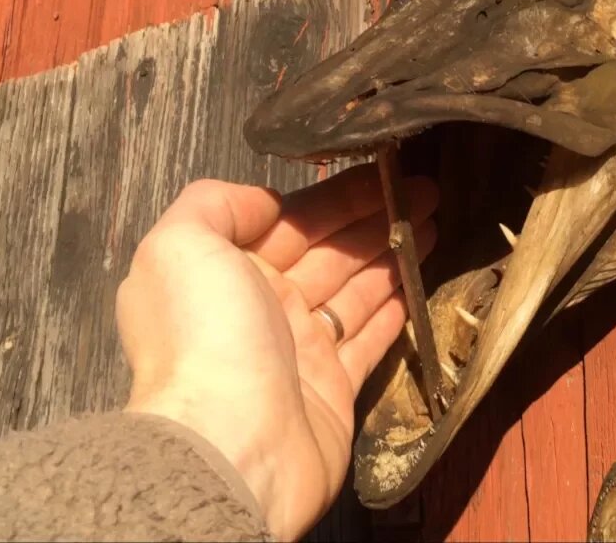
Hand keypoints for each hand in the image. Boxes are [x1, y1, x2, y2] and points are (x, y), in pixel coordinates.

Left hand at [116, 164, 437, 539]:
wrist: (231, 445)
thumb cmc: (205, 338)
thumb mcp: (181, 245)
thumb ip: (214, 204)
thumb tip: (265, 201)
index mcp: (223, 270)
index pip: (290, 220)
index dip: (339, 194)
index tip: (387, 170)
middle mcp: (259, 307)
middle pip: (327, 250)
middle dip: (374, 218)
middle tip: (426, 192)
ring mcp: (298, 350)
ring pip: (353, 290)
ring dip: (392, 256)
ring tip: (434, 224)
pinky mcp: (333, 390)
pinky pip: (368, 340)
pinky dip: (393, 311)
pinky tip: (418, 282)